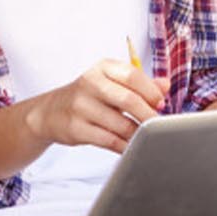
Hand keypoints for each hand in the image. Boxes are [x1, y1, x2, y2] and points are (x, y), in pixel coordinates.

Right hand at [26, 61, 167, 153]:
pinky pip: (108, 140)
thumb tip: (165, 85)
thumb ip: (139, 83)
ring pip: (120, 124)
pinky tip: (131, 147)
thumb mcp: (111, 82)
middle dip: (148, 116)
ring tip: (146, 138)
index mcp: (102, 68)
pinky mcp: (75, 128)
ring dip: (138, 134)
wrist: (51, 111)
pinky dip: (124, 146)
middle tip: (159, 126)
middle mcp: (89, 83)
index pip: (132, 75)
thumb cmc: (89, 96)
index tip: (161, 104)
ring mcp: (80, 106)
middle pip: (128, 100)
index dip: (151, 91)